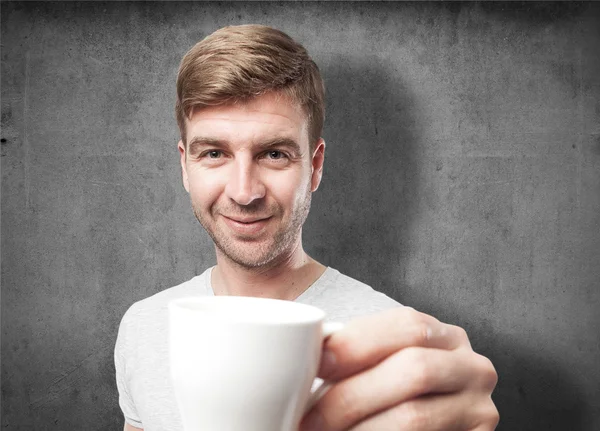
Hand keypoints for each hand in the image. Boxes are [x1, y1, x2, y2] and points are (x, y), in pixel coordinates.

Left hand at [299, 307, 498, 430]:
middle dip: (352, 396)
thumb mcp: (382, 366)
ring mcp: (480, 408)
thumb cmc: (392, 395)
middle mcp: (472, 367)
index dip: (358, 343)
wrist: (430, 426)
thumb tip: (303, 355)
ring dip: (360, 429)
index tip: (316, 365)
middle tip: (309, 419)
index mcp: (445, 336)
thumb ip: (356, 356)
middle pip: (413, 370)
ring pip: (415, 417)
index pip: (406, 326)